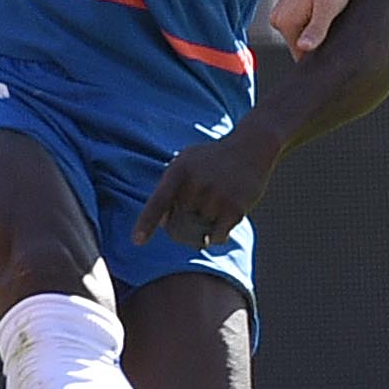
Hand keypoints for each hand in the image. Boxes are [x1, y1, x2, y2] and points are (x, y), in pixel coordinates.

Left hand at [132, 127, 281, 248]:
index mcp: (179, 171)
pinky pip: (217, 236)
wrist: (251, 147)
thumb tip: (163, 223)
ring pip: (199, 229)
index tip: (137, 241)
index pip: (159, 202)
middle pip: (180, 221)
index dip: (146, 223)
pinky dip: (216, 235)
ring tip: (217, 201)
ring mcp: (216, 196)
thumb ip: (169, 188)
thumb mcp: (186, 162)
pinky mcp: (235, 208)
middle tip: (201, 202)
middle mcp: (197, 184)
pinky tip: (222, 222)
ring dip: (205, 223)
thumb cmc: (213, 157)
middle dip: (185, 219)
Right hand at [270, 0, 358, 58]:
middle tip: (335, 26)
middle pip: (300, 46)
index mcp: (283, 21)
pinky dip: (316, 22)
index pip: (300, 56)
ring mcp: (283, 12)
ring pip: (303, 35)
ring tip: (331, 16)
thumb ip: (316, 29)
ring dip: (318, 31)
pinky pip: (304, 25)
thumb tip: (303, 48)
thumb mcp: (329, 7)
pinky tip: (326, 12)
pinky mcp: (291, 7)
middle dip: (318, 42)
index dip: (319, 55)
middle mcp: (278, 18)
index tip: (333, 46)